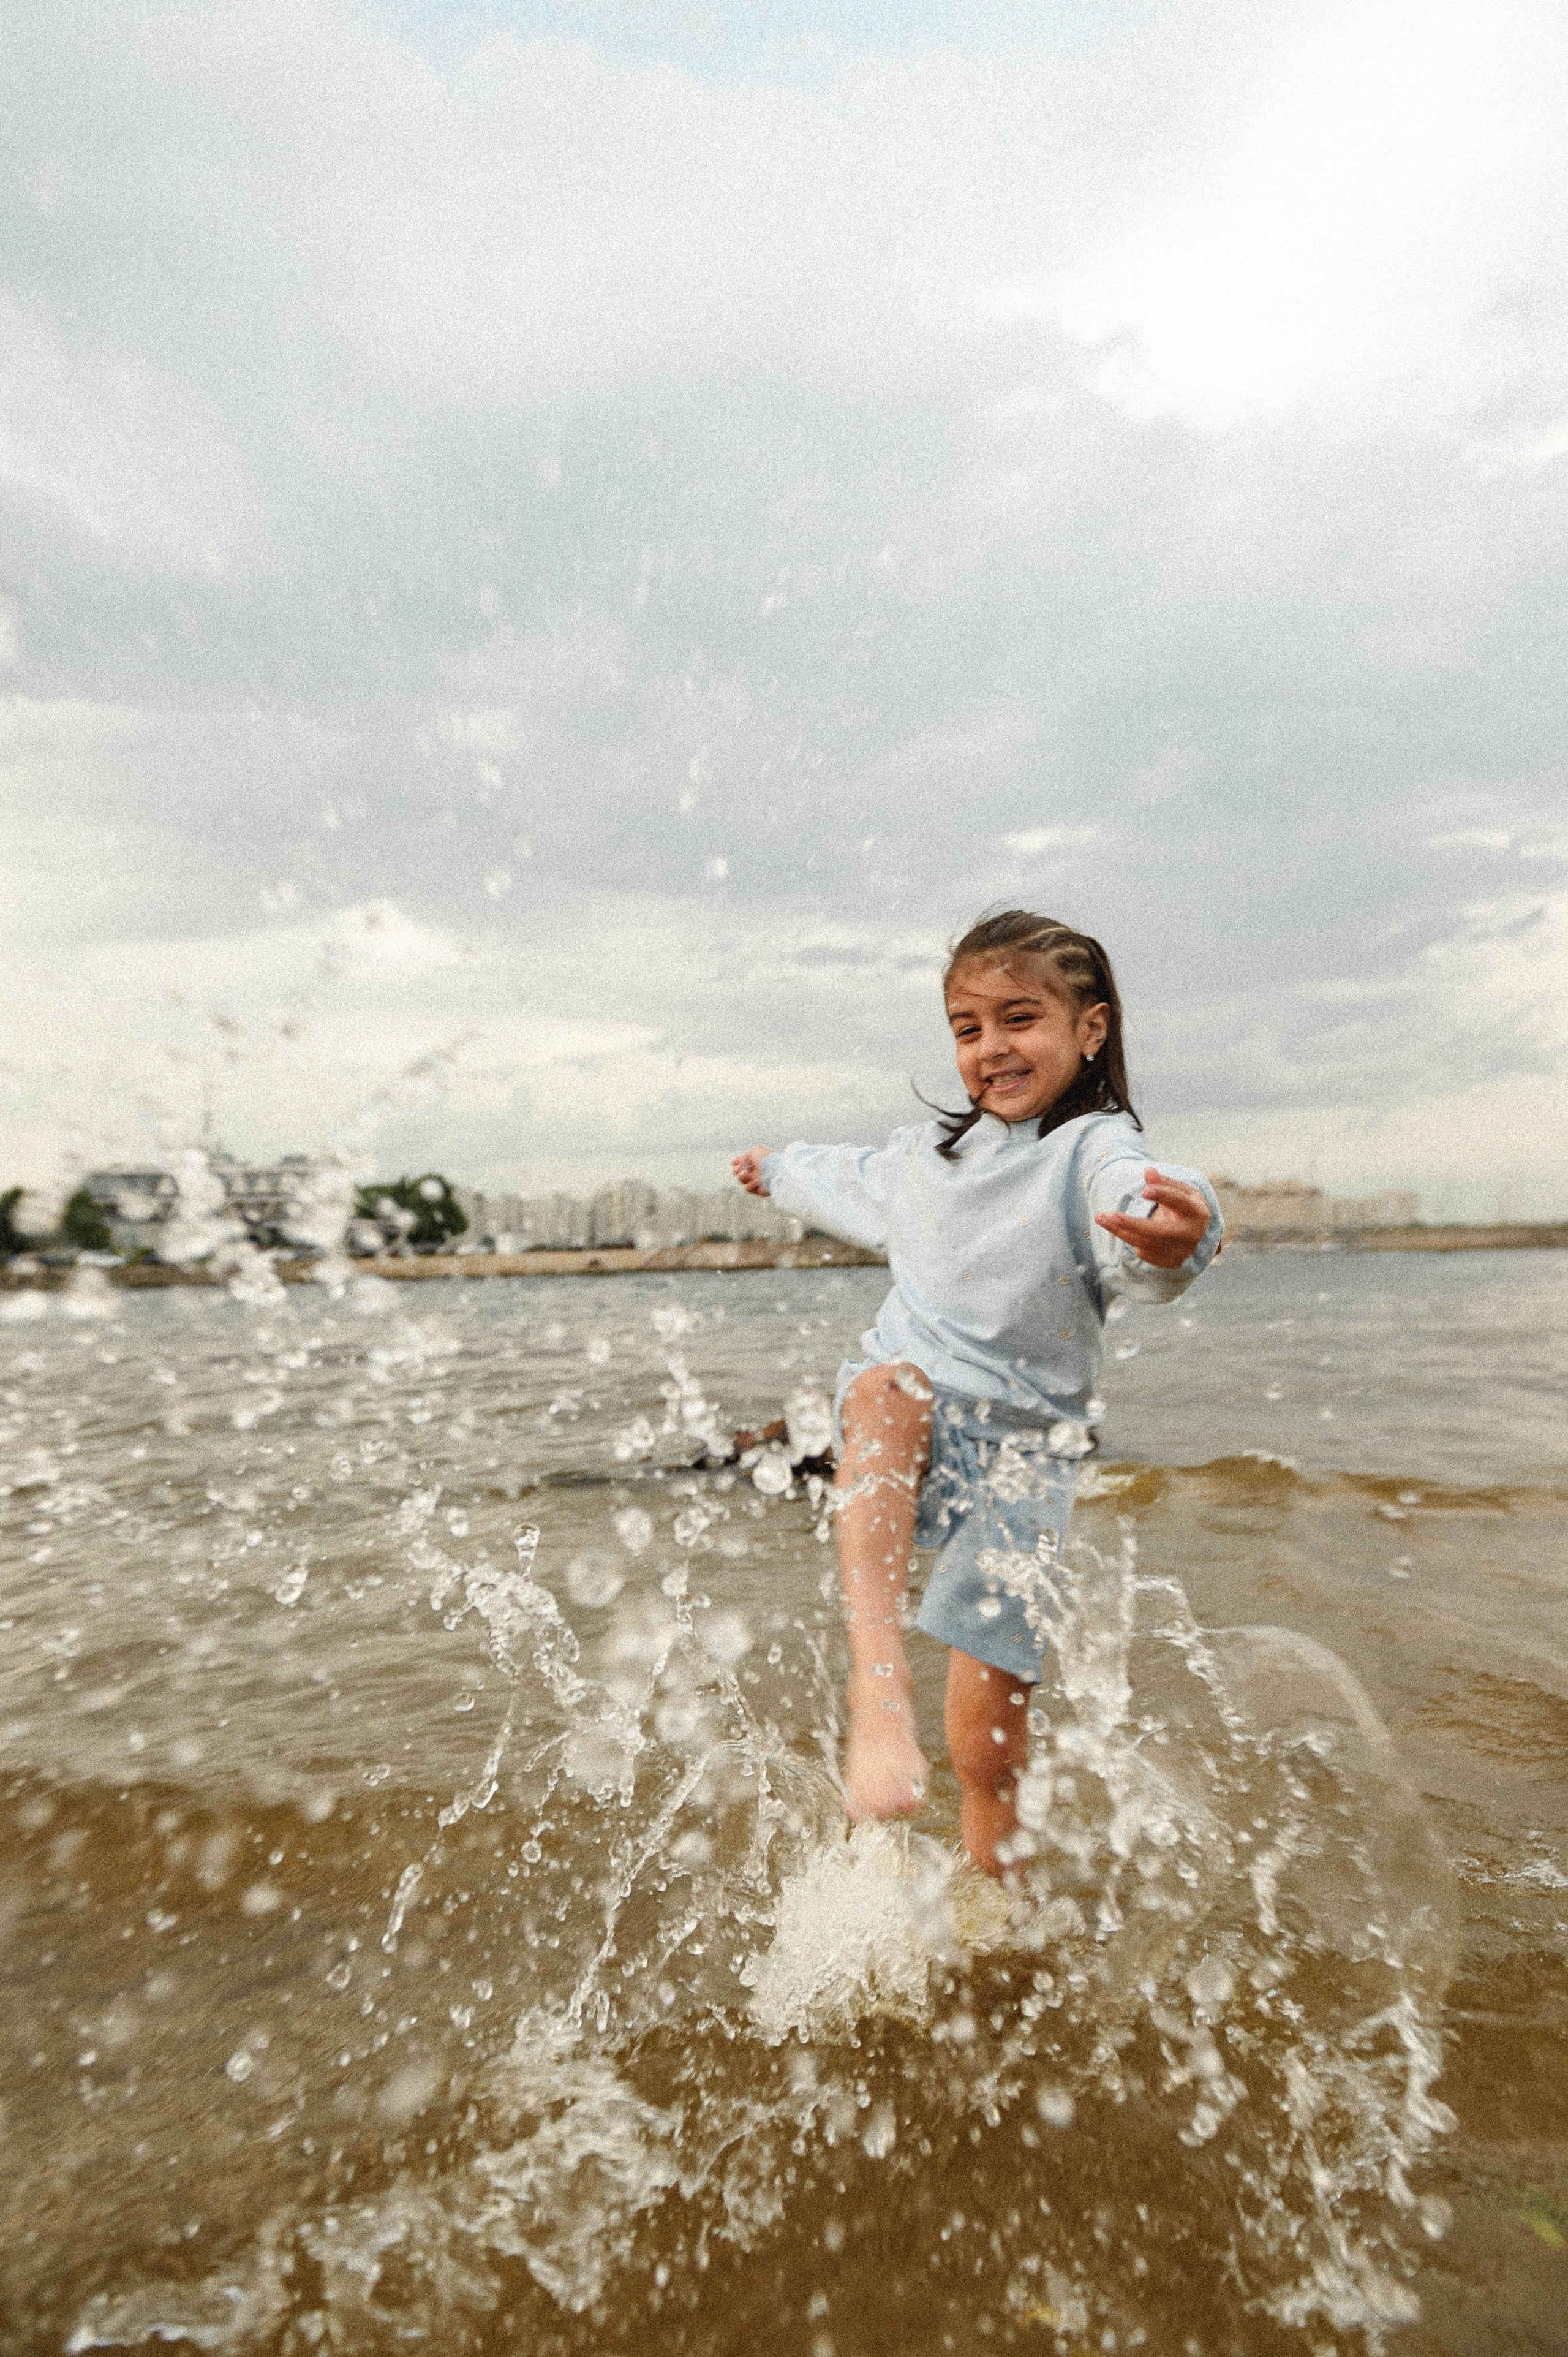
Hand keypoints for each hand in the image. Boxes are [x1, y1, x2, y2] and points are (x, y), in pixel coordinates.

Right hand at [731, 1147, 772, 1197]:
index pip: (745, 1162)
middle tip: (738, 1170)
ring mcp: (759, 1181)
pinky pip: (749, 1188)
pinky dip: (750, 1184)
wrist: (775, 1171)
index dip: (738, 1162)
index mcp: (758, 1161)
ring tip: (745, 1174)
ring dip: (742, 1178)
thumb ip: (745, 1156)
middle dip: (737, 1171)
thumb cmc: (766, 1160)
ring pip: (743, 1181)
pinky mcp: (760, 1190)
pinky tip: (756, 1181)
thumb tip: (740, 1163)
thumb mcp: (754, 1151)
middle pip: (741, 1173)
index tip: (733, 1163)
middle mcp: (758, 1171)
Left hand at [1095, 1168, 1210, 1269]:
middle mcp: (1191, 1235)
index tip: (1143, 1191)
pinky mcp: (1170, 1262)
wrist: (1195, 1231)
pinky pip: (1144, 1253)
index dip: (1163, 1196)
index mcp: (1198, 1212)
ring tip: (1102, 1218)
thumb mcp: (1179, 1190)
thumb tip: (1148, 1171)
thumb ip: (1163, 1182)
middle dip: (1133, 1224)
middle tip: (1109, 1215)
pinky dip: (1129, 1239)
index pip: (1180, 1203)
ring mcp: (1181, 1252)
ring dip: (1121, 1231)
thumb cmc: (1184, 1205)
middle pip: (1161, 1233)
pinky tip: (1119, 1229)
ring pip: (1147, 1244)